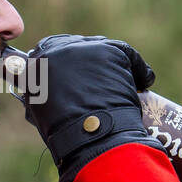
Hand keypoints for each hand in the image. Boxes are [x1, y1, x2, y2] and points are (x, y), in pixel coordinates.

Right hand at [22, 34, 164, 181]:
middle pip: (76, 46)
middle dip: (89, 60)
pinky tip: (144, 80)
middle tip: (103, 80)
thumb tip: (50, 90)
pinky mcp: (109, 51)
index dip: (65, 59)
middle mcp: (57, 50)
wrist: (89, 135)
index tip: (77, 68)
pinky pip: (126, 53)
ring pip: (101, 49)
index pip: (49, 48)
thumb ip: (44, 92)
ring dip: (111, 64)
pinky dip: (137, 67)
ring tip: (124, 85)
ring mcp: (84, 49)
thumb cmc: (65, 134)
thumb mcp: (42, 111)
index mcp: (36, 65)